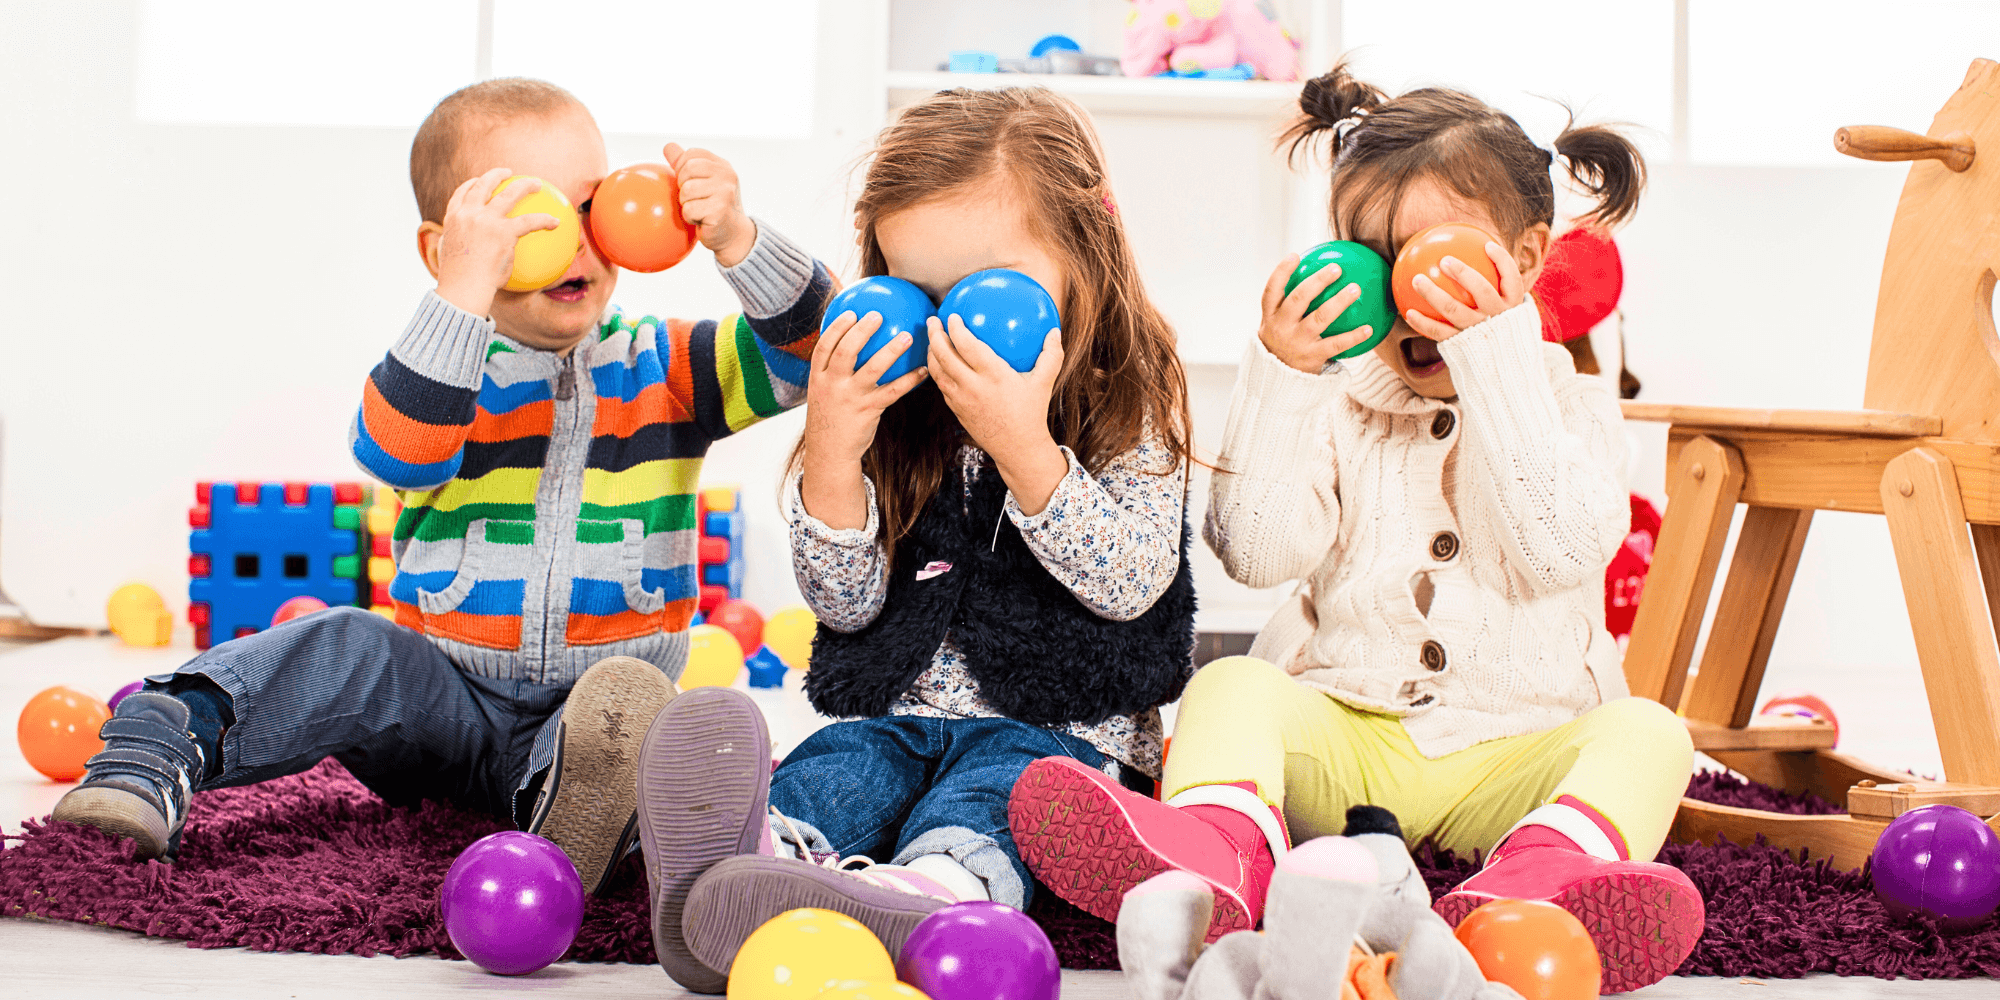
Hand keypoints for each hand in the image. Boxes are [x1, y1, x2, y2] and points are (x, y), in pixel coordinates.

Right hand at [435, 167, 558, 316]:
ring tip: (536, 184)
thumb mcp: (448, 256)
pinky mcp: (504, 231)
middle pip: (484, 185)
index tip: (479, 181)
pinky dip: (544, 220)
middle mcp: (468, 213)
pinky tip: (555, 222)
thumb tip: (466, 251)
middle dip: (497, 174)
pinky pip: (530, 221)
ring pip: (510, 194)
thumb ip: (457, 245)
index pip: (461, 193)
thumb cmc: (458, 280)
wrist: (463, 287)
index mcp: (452, 218)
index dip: (472, 184)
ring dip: (525, 185)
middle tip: (508, 172)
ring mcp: (486, 220)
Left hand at [664, 143, 754, 266]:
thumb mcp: (702, 182)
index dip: (682, 168)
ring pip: (686, 190)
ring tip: (699, 210)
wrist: (733, 235)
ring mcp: (725, 192)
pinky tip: (702, 220)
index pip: (691, 154)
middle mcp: (727, 175)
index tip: (689, 182)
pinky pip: (689, 209)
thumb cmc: (715, 207)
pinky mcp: (720, 210)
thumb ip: (685, 164)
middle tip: (694, 199)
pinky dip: (690, 218)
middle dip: (683, 187)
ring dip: (686, 204)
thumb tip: (668, 146)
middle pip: (687, 169)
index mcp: (722, 165)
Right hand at [799, 311, 928, 529]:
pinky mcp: (868, 410)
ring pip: (873, 368)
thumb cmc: (830, 419)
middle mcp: (832, 385)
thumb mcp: (822, 394)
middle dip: (861, 331)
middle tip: (877, 316)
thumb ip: (832, 374)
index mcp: (818, 378)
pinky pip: (892, 391)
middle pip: (846, 351)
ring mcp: (850, 398)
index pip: (824, 347)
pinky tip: (923, 370)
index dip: (836, 328)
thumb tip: (849, 349)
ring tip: (907, 337)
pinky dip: (909, 380)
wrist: (830, 453)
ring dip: (891, 351)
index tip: (850, 312)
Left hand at [928, 316, 1069, 513]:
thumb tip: (1054, 331)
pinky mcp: (956, 410)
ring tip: (932, 339)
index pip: (967, 346)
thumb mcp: (1044, 383)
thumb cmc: (1033, 412)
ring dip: (931, 352)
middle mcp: (973, 386)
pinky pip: (941, 386)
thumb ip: (1051, 355)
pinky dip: (937, 371)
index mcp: (993, 376)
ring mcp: (961, 400)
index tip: (952, 316)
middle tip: (933, 321)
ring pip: (937, 372)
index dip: (956, 328)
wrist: (1018, 448)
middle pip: (944, 356)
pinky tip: (940, 363)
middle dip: (934, 335)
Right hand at [1258, 255, 1375, 372]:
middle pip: (1298, 299)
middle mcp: (1281, 327)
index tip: (1295, 255)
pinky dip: (1354, 336)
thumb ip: (1288, 306)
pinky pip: (1337, 344)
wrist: (1276, 381)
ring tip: (1355, 289)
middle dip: (1317, 281)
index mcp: (1270, 317)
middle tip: (1336, 268)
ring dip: (1338, 302)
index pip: (1271, 290)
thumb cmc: (1282, 344)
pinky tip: (1369, 328)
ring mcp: (1297, 342)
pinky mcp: (1312, 357)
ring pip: (1319, 318)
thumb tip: (1315, 277)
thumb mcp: (1276, 326)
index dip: (1282, 272)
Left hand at [1403, 240, 1525, 341]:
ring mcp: (1478, 331)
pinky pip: (1439, 331)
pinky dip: (1422, 322)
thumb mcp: (1509, 313)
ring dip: (1433, 293)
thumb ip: (1499, 291)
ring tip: (1417, 279)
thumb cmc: (1501, 331)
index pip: (1511, 278)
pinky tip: (1408, 312)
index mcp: (1512, 305)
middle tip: (1444, 260)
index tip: (1487, 245)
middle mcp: (1497, 317)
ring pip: (1454, 309)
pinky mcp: (1461, 344)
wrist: (1502, 369)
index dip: (1501, 260)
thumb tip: (1484, 260)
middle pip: (1481, 290)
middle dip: (1462, 273)